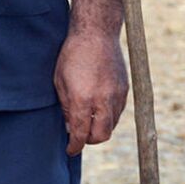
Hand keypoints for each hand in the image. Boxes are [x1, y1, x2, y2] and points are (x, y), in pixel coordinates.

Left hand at [53, 26, 128, 154]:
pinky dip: (108, 116)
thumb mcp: (59, 82)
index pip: (80, 134)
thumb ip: (66, 107)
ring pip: (112, 125)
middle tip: (80, 136)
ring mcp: (117, 95)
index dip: (74, 146)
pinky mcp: (125, 89)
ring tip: (88, 119)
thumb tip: (70, 127)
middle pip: (101, 135)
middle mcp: (103, 100)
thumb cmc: (72, 55)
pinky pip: (118, 112)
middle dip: (89, 140)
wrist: (97, 33)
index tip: (70, 150)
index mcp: (83, 99)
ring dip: (100, 128)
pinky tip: (98, 107)